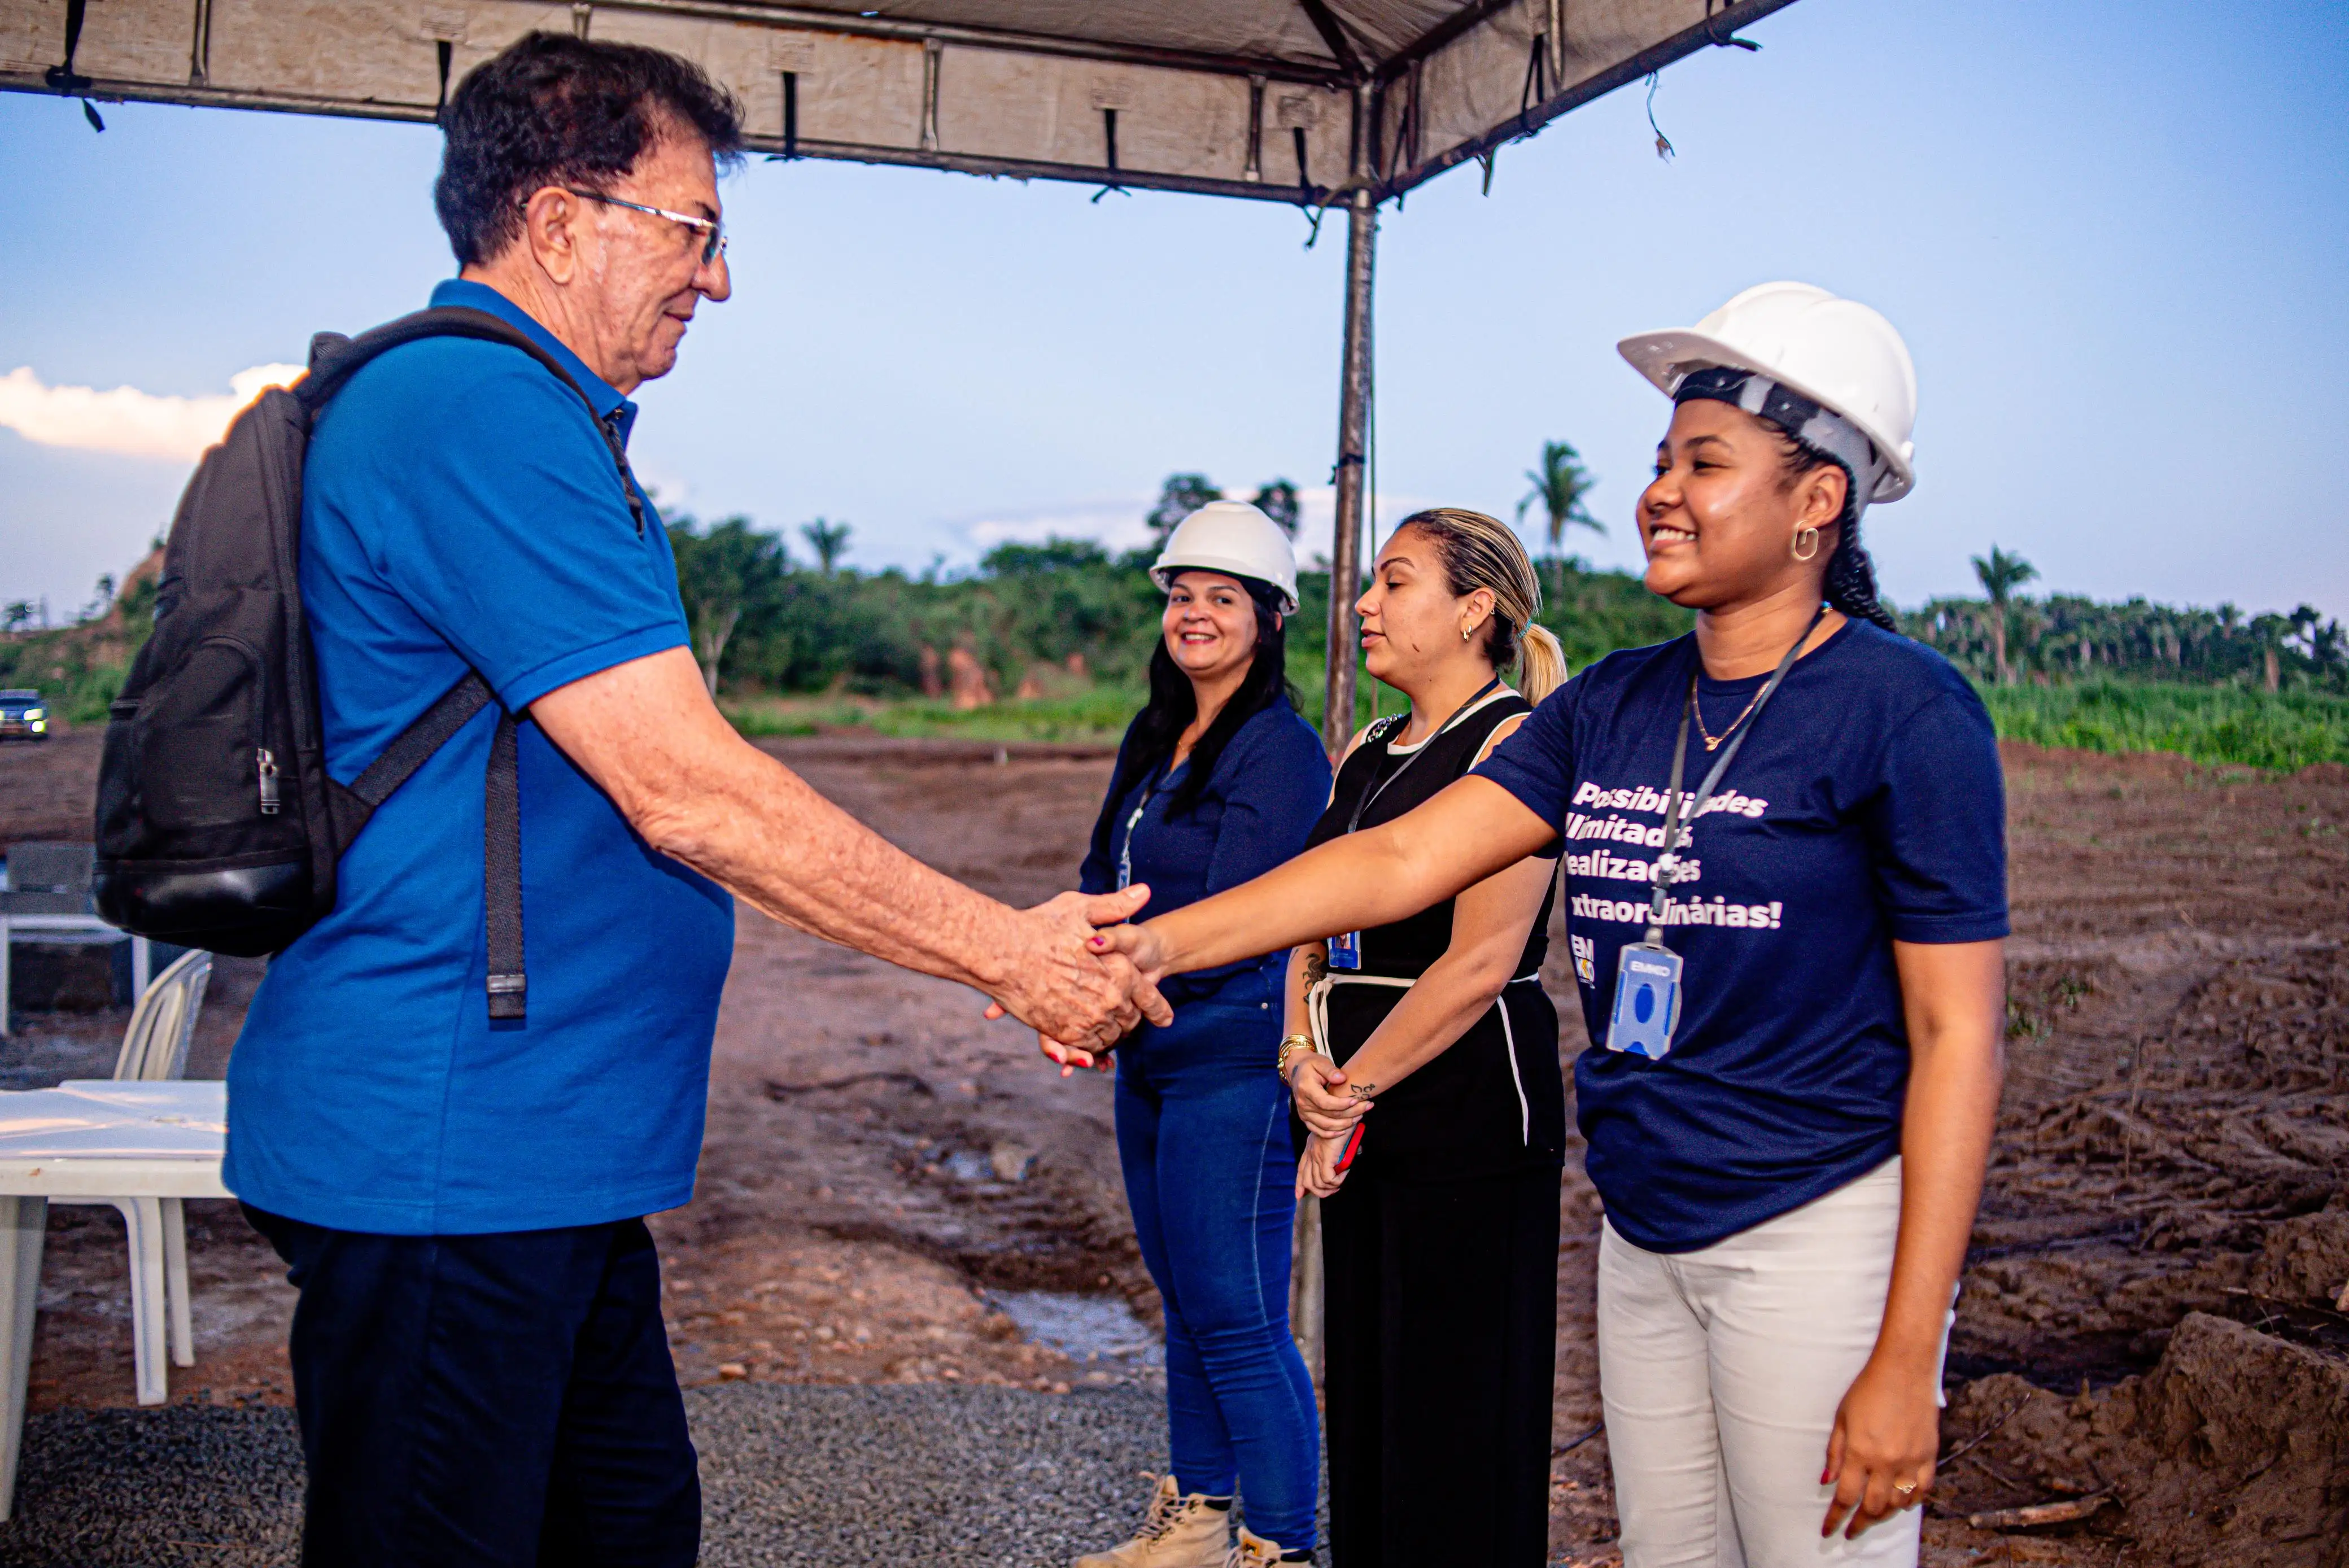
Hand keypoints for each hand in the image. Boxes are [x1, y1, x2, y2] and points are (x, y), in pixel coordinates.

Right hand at [980, 888, 1171, 1073]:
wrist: (1000, 952)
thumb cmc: (1038, 926)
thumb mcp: (1080, 909)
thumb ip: (1115, 906)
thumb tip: (1145, 892)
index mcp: (1120, 969)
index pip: (1148, 997)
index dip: (1158, 1009)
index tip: (1165, 1019)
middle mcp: (1110, 997)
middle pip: (1130, 1021)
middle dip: (1130, 1022)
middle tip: (1126, 1021)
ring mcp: (1089, 1018)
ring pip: (1110, 1037)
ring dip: (1110, 1037)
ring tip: (1102, 1029)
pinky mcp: (1065, 1034)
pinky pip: (1086, 1048)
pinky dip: (1089, 1049)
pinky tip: (1084, 1041)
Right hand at [1287, 1051, 1371, 1138]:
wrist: (1297, 1071)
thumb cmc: (1311, 1065)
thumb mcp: (1320, 1062)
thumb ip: (1331, 1070)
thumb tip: (1342, 1078)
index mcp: (1306, 1089)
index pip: (1326, 1102)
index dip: (1342, 1104)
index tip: (1356, 1100)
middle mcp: (1303, 1104)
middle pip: (1329, 1115)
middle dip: (1350, 1113)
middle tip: (1367, 1106)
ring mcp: (1303, 1113)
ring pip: (1326, 1126)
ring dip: (1344, 1124)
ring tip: (1359, 1116)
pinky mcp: (1306, 1119)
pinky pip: (1318, 1131)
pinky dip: (1331, 1134)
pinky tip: (1344, 1130)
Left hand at [1296, 1130, 1352, 1199]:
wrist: (1342, 1114)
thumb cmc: (1342, 1124)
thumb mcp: (1336, 1139)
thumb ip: (1337, 1150)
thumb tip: (1348, 1160)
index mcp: (1310, 1148)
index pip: (1300, 1170)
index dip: (1299, 1184)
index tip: (1299, 1195)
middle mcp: (1311, 1153)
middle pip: (1307, 1181)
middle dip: (1317, 1191)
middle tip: (1332, 1190)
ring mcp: (1316, 1156)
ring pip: (1317, 1184)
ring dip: (1331, 1187)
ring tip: (1341, 1180)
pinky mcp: (1324, 1158)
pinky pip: (1327, 1178)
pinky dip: (1337, 1180)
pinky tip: (1344, 1172)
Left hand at [1821, 1351, 1940, 1539]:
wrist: (1904, 1369)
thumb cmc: (1868, 1388)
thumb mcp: (1842, 1418)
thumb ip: (1835, 1453)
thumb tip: (1827, 1481)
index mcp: (1860, 1452)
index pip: (1845, 1497)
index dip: (1835, 1517)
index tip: (1829, 1530)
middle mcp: (1886, 1461)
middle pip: (1872, 1506)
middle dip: (1859, 1523)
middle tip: (1852, 1530)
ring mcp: (1911, 1460)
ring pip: (1898, 1503)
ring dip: (1883, 1514)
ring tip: (1872, 1516)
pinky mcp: (1929, 1456)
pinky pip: (1922, 1490)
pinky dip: (1911, 1501)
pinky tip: (1901, 1502)